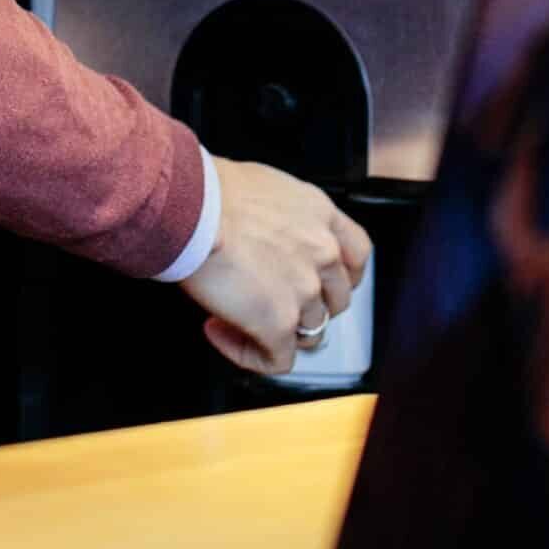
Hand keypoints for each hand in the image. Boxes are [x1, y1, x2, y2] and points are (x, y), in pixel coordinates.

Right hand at [181, 158, 370, 375]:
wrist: (192, 207)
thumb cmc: (210, 191)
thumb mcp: (264, 188)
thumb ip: (281, 217)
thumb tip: (264, 237)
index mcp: (319, 214)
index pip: (357, 254)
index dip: (341, 276)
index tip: (323, 283)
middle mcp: (321, 252)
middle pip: (336, 300)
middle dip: (305, 307)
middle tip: (268, 301)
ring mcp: (304, 291)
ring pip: (309, 334)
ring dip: (274, 332)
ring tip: (233, 316)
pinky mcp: (279, 323)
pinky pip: (277, 360)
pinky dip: (249, 355)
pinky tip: (220, 333)